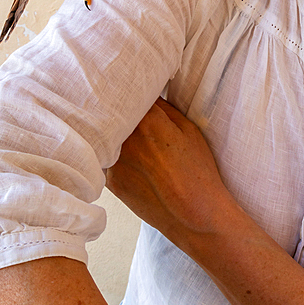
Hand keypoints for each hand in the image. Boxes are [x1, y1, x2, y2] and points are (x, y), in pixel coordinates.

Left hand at [106, 98, 232, 251]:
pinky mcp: (111, 182)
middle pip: (112, 113)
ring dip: (113, 131)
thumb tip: (145, 95)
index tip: (136, 89)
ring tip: (136, 139)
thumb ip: (163, 109)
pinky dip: (113, 153)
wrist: (194, 215)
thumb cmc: (198, 172)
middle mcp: (125, 139)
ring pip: (106, 136)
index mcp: (148, 121)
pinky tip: (133, 158)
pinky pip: (106, 157)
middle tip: (132, 110)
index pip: (131, 93)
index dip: (133, 90)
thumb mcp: (188, 130)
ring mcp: (114, 162)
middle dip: (120, 109)